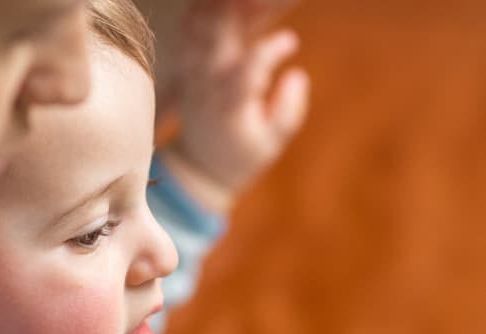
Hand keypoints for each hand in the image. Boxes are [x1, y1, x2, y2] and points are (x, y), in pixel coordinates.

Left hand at [164, 0, 309, 208]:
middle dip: (239, 12)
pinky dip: (206, 12)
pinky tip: (227, 3)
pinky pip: (192, 31)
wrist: (199, 164)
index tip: (291, 41)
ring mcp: (193, 73)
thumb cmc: (242, 154)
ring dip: (221, 8)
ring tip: (249, 0)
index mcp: (229, 107)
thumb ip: (286, 112)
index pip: (246, 71)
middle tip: (266, 2)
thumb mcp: (272, 143)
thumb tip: (297, 76)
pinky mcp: (189, 65)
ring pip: (201, 29)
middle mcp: (206, 86)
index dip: (268, 52)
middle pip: (217, 39)